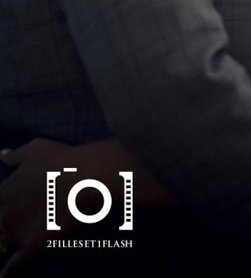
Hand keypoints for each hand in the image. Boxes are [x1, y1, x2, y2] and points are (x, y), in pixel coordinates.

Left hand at [0, 138, 76, 276]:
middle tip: (25, 216)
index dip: (4, 206)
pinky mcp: (32, 245)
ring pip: (3, 243)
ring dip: (6, 242)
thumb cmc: (60, 158)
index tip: (14, 205)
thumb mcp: (35, 148)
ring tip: (21, 238)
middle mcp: (6, 212)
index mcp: (4, 190)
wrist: (81, 175)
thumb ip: (15, 155)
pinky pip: (16, 264)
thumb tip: (1, 156)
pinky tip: (7, 276)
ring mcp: (17, 230)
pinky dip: (9, 272)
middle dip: (5, 224)